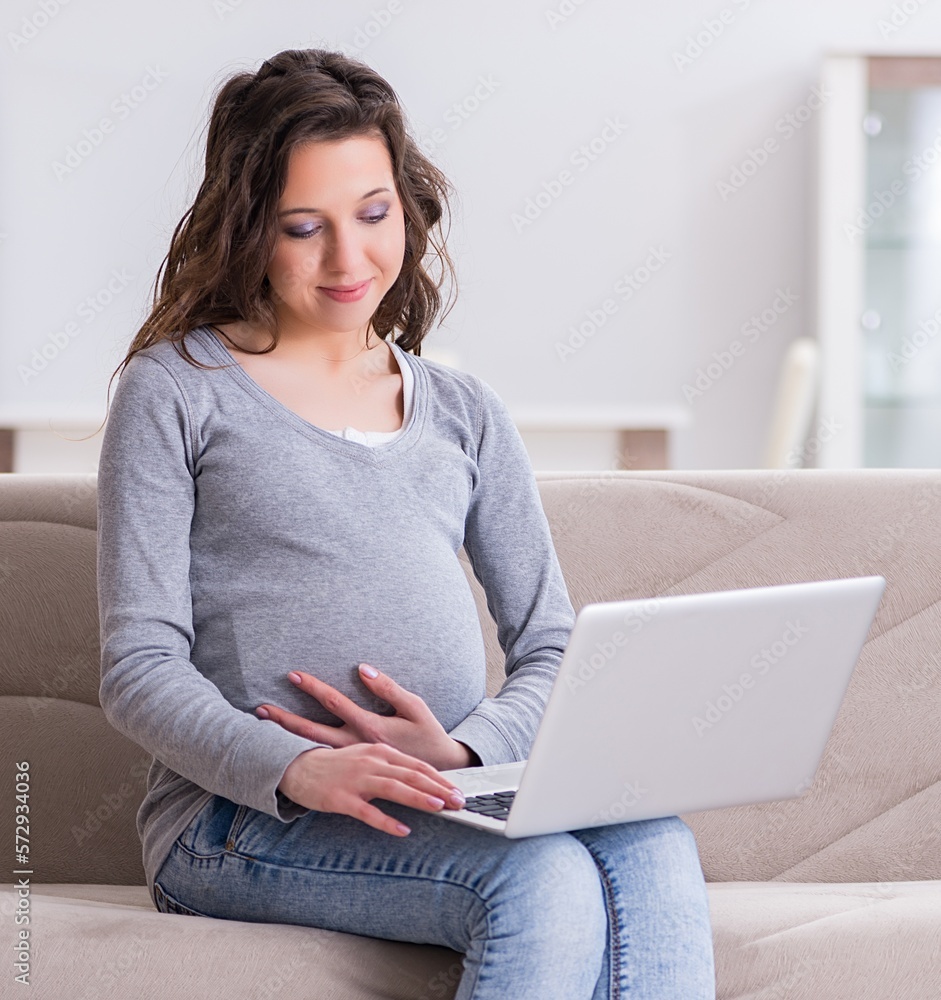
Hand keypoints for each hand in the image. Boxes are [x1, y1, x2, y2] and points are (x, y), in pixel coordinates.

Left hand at [256, 663, 477, 770]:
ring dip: (288, 735)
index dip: (313, 687)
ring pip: (313, 747)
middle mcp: (354, 745)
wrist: (438, 774)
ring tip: (264, 724)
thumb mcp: (414, 707)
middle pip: (312, 731)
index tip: (293, 674)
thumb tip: (362, 669)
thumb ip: (387, 688)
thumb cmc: (427, 735)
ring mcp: (351, 760)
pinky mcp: (354, 769)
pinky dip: (302, 751)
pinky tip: (286, 746)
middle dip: (285, 719)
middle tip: (260, 708)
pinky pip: (323, 759)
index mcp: (369, 727)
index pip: (334, 702)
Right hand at [278, 742, 467, 836]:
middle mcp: (372, 762)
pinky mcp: (342, 798)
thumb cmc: (339, 766)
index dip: (441, 778)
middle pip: (411, 775)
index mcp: (381, 752)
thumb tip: (420, 783)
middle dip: (438, 788)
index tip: (460, 791)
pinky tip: (402, 830)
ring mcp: (357, 780)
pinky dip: (386, 821)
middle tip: (459, 801)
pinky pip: (368, 812)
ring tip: (439, 807)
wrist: (299, 767)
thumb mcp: (368, 759)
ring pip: (394, 788)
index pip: (417, 766)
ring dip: (418, 798)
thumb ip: (392, 768)